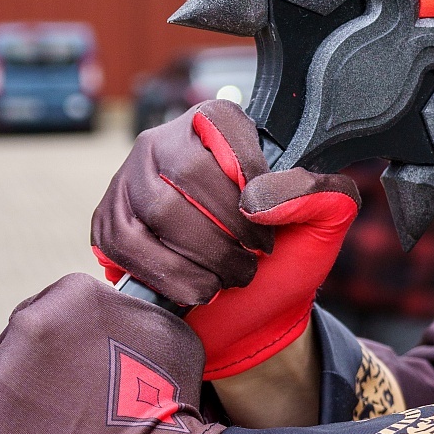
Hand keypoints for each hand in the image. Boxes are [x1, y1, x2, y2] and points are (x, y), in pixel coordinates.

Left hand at [0, 275, 222, 433]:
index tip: (79, 375)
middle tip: (65, 409)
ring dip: (14, 410)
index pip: (50, 315)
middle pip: (16, 348)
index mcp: (74, 293)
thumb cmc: (169, 404)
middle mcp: (29, 321)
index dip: (65, 350)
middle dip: (35, 378)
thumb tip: (116, 316)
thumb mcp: (161, 331)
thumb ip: (128, 314)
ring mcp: (1, 370)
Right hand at [92, 102, 358, 379]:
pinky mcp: (108, 223)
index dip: (251, 177)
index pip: (225, 126)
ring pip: (155, 209)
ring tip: (230, 277)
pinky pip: (126, 244)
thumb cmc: (286, 257)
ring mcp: (128, 181)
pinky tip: (199, 288)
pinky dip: (169, 275)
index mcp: (218, 123)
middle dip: (227, 228)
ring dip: (201, 255)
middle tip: (251, 260)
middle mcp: (165, 141)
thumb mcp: (325, 222)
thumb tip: (259, 197)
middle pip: (186, 172)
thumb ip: (323, 194)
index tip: (267, 225)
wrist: (251, 310)